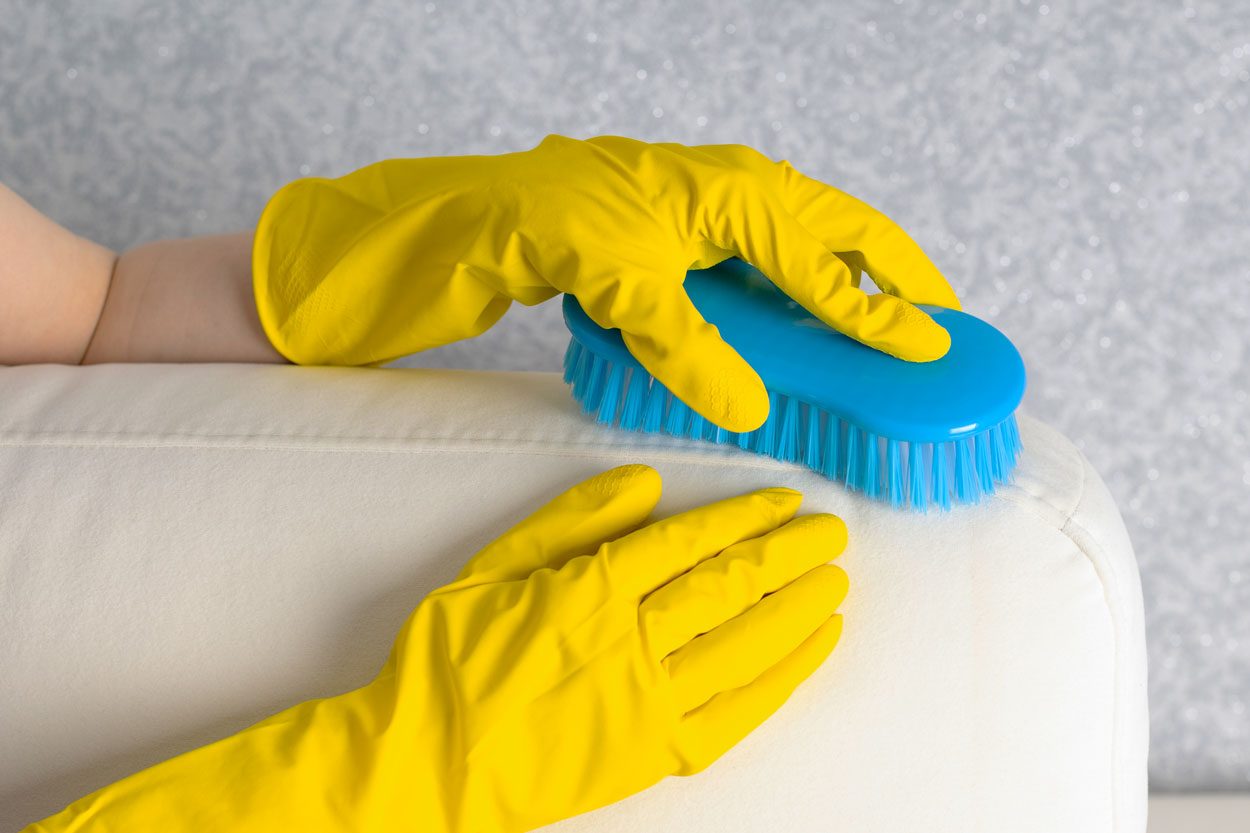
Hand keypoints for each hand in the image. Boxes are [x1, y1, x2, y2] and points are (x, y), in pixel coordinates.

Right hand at [26, 465, 848, 832]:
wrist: (430, 759)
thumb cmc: (451, 661)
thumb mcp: (491, 567)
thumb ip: (568, 521)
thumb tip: (643, 483)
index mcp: (593, 586)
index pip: (691, 541)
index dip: (746, 517)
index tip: (787, 501)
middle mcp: (632, 637)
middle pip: (732, 585)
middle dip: (790, 555)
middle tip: (832, 534)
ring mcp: (651, 698)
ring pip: (746, 642)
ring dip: (798, 609)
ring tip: (836, 583)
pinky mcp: (657, 748)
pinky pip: (739, 709)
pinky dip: (783, 676)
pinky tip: (813, 649)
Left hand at [253, 134, 958, 430]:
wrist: (474, 219)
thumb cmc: (539, 225)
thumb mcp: (619, 287)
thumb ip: (689, 343)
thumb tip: (746, 402)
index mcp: (726, 191)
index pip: (821, 258)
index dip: (877, 309)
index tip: (928, 349)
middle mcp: (728, 195)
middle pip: (834, 234)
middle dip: (890, 277)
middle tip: (939, 324)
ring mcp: (705, 219)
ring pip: (798, 253)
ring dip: (842, 292)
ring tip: (883, 335)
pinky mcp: (678, 249)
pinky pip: (754, 277)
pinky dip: (787, 307)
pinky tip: (793, 343)